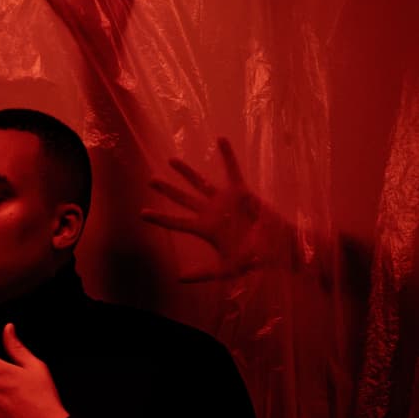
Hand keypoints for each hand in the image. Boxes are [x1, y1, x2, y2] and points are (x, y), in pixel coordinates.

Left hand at [140, 137, 291, 281]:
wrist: (277, 249)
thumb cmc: (253, 259)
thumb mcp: (225, 270)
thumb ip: (202, 273)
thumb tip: (178, 278)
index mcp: (205, 229)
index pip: (176, 223)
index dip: (159, 218)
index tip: (141, 214)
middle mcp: (211, 212)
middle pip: (183, 199)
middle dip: (167, 190)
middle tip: (151, 180)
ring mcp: (224, 200)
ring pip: (200, 183)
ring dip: (186, 172)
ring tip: (170, 160)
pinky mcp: (240, 191)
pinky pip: (232, 170)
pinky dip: (227, 155)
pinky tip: (220, 139)